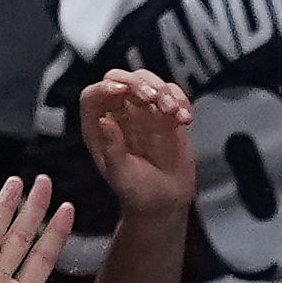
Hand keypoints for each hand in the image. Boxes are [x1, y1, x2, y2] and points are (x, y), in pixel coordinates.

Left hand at [76, 69, 197, 231]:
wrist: (166, 203)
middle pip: (121, 79)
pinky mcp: (168, 116)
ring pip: (148, 82)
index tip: (122, 90)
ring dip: (163, 90)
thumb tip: (106, 121)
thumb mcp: (122, 176)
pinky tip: (186, 119)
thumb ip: (113, 150)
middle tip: (153, 98)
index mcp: (99, 127)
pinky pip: (173, 95)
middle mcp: (119, 114)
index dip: (105, 88)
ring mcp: (144, 113)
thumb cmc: (139, 193)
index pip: (95, 95)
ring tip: (173, 111)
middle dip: (138, 83)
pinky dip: (182, 100)